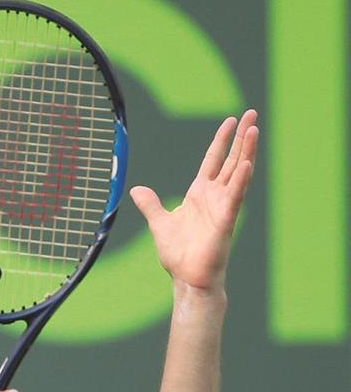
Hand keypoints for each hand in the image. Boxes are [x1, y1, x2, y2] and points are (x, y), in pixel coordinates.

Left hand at [130, 110, 258, 291]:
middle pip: (231, 160)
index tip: (232, 120)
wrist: (187, 277)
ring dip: (246, 152)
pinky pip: (235, 196)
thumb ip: (151, 204)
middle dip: (242, 138)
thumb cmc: (179, 254)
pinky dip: (241, 180)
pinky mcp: (226, 220)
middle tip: (253, 113)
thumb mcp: (159, 222)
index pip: (213, 160)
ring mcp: (222, 207)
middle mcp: (214, 196)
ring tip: (255, 130)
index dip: (222, 140)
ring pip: (238, 173)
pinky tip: (248, 163)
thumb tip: (137, 189)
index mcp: (200, 194)